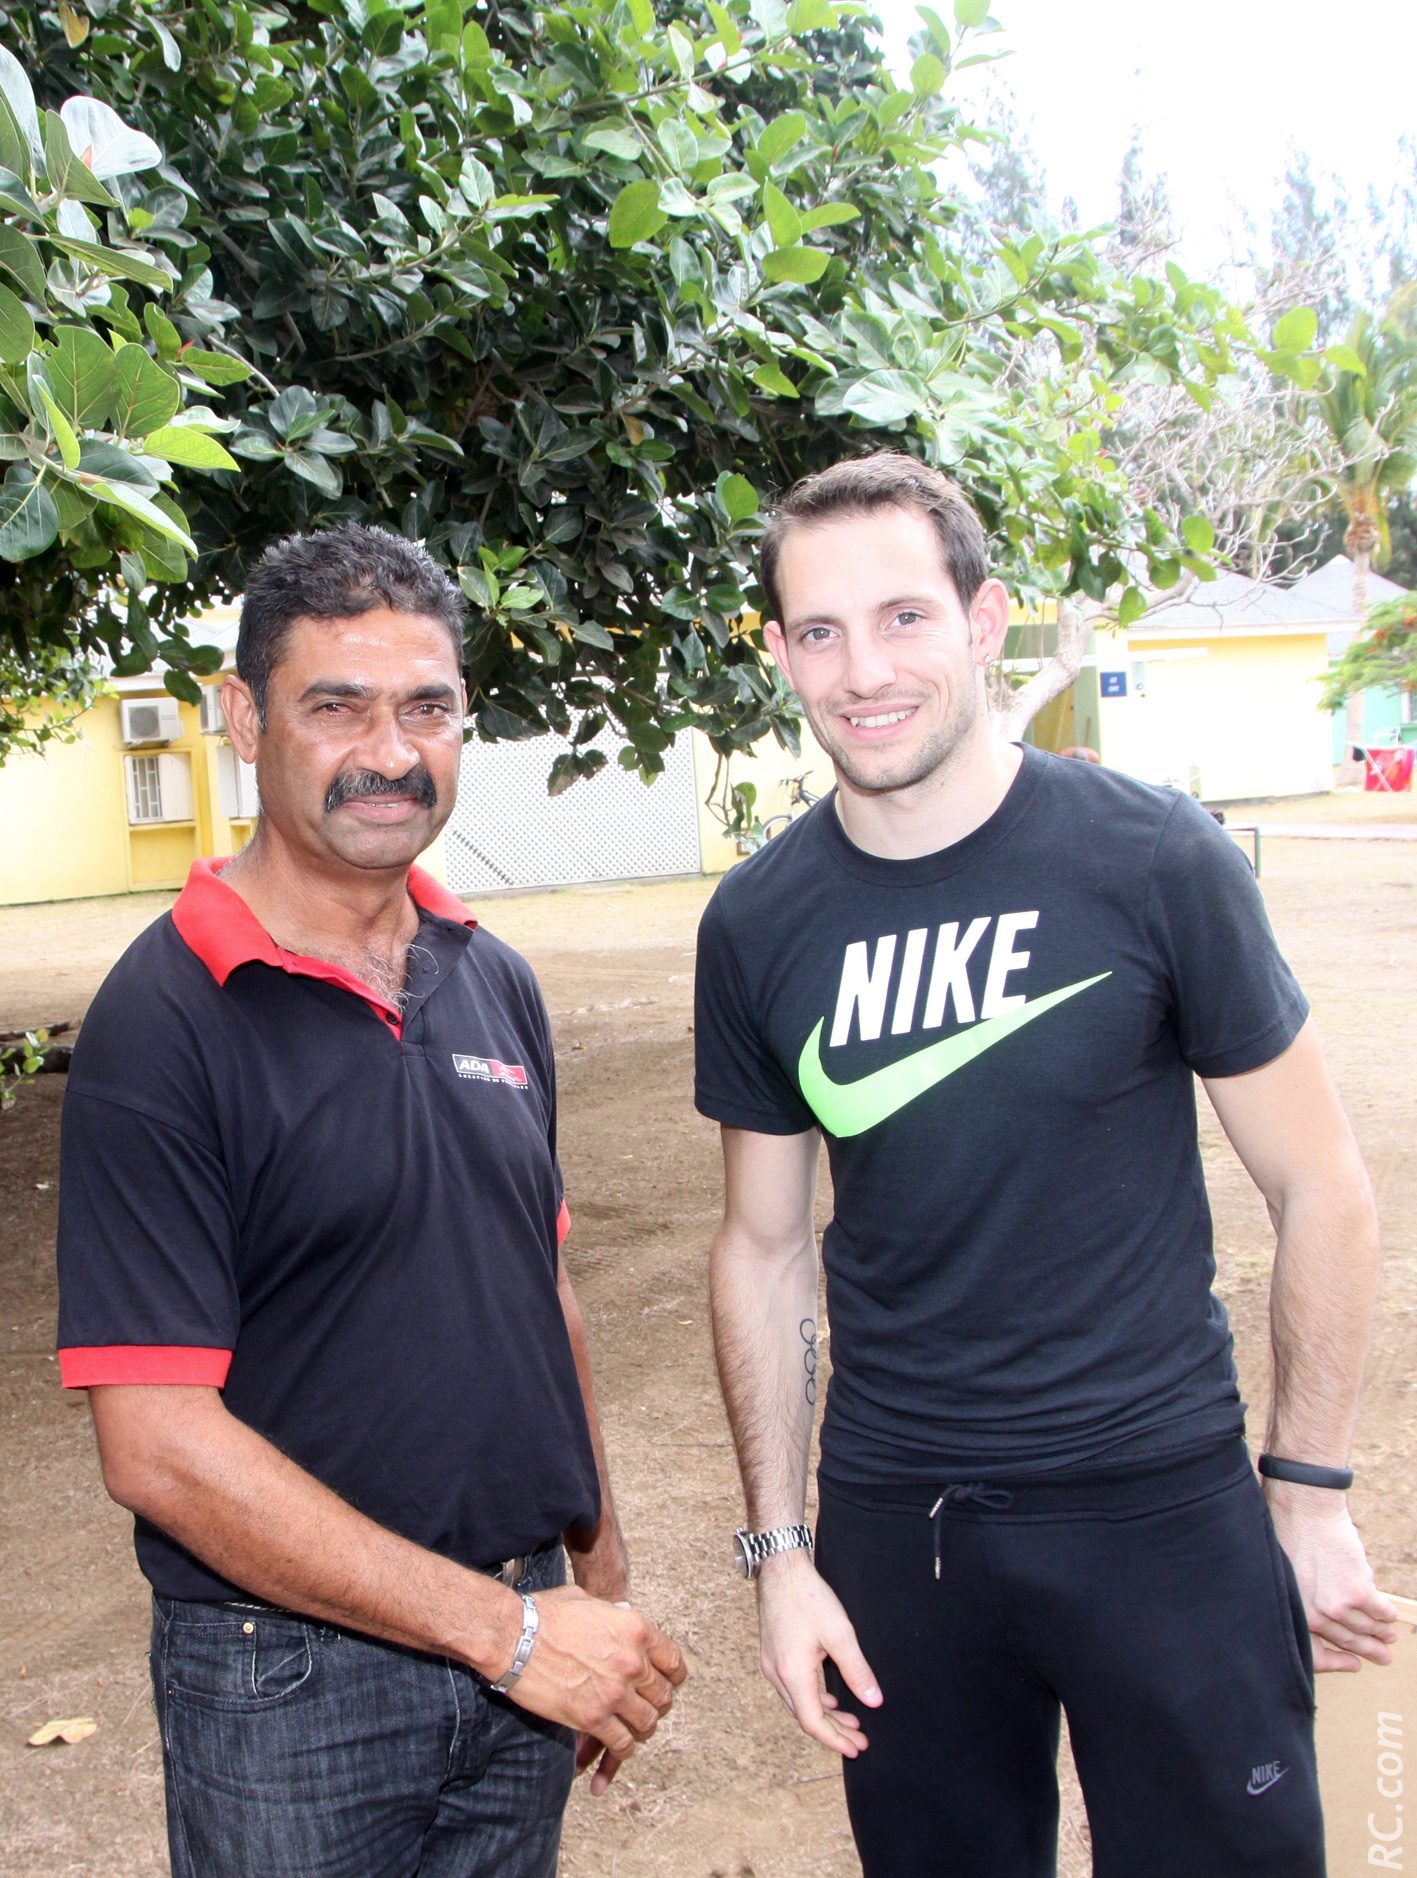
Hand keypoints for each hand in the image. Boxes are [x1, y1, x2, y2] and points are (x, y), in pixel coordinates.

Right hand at [499, 1586, 686, 1770]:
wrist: (513, 1637)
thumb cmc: (545, 1615)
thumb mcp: (589, 1601)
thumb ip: (614, 1613)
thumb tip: (625, 1614)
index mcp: (636, 1629)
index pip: (673, 1662)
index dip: (673, 1678)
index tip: (666, 1685)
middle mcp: (632, 1662)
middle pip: (663, 1696)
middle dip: (656, 1705)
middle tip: (645, 1708)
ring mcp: (614, 1692)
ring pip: (647, 1723)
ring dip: (642, 1728)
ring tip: (633, 1729)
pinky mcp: (593, 1718)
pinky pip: (622, 1744)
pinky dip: (622, 1749)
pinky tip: (617, 1746)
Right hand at [756, 1549, 880, 1756]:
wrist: (781, 1568)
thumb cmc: (809, 1597)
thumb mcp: (840, 1634)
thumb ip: (857, 1670)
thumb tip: (873, 1701)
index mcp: (793, 1673)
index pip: (813, 1722)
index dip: (835, 1740)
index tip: (856, 1748)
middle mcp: (777, 1674)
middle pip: (804, 1716)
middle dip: (834, 1731)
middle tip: (859, 1740)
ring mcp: (771, 1663)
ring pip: (798, 1703)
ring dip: (824, 1715)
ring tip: (850, 1721)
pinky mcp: (773, 1653)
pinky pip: (792, 1687)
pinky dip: (812, 1698)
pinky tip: (829, 1696)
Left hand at [1266, 1481, 1398, 1671]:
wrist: (1303, 1510)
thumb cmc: (1292, 1534)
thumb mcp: (1290, 1575)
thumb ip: (1308, 1597)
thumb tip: (1330, 1612)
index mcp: (1298, 1611)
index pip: (1325, 1640)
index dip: (1345, 1652)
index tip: (1357, 1662)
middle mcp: (1317, 1614)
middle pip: (1349, 1637)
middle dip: (1369, 1648)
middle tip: (1384, 1655)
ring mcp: (1338, 1605)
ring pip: (1367, 1624)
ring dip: (1381, 1631)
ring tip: (1389, 1635)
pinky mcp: (1358, 1592)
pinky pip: (1379, 1609)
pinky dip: (1387, 1612)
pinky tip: (1391, 1614)